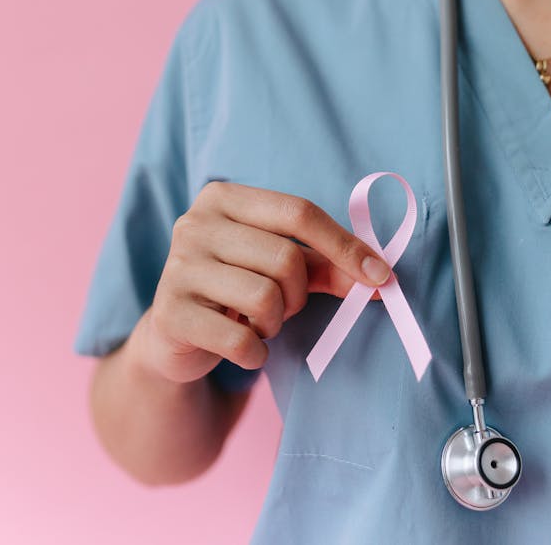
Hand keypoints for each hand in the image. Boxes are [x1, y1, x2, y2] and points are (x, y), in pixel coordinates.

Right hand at [131, 180, 391, 384]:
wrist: (173, 334)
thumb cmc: (235, 288)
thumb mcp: (278, 266)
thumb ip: (325, 265)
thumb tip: (381, 277)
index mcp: (223, 197)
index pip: (298, 211)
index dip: (344, 244)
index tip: (381, 275)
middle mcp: (195, 223)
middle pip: (285, 258)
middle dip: (299, 293)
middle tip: (283, 306)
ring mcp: (178, 267)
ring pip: (264, 297)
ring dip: (274, 322)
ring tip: (256, 322)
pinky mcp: (170, 313)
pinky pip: (240, 339)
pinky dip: (255, 352)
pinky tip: (243, 346)